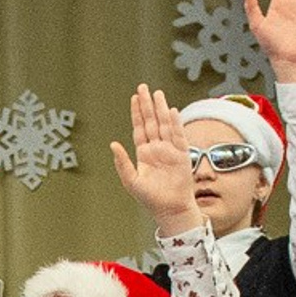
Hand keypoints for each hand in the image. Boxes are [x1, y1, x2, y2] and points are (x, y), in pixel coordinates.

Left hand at [110, 83, 203, 230]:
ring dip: (161, 109)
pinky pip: (178, 136)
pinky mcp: (182, 155)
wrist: (170, 209)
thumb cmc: (150, 198)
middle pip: (152, 122)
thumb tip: (113, 144)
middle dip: (147, 105)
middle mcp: (157, 149)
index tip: (134, 97)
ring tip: (157, 93)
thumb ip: (122, 162)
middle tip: (144, 87)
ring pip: (165, 125)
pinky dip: (175, 123)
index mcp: (144, 154)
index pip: (140, 128)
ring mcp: (170, 150)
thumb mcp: (131, 181)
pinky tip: (172, 111)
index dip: (137, 113)